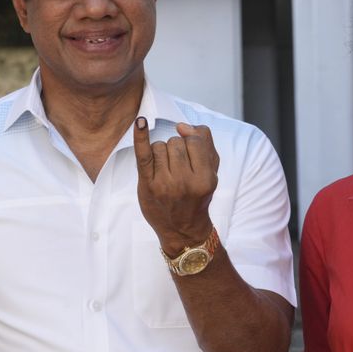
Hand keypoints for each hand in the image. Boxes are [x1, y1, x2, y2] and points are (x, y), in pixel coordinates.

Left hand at [133, 117, 219, 255]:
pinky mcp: (148, 185)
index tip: (189, 154)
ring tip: (166, 171)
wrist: (182, 229)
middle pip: (175, 142)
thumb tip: (182, 126)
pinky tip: (140, 122)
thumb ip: (204, 142)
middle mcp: (185, 182)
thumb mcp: (212, 171)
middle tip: (178, 169)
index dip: (190, 143)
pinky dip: (140, 136)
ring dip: (162, 153)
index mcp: (205, 178)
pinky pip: (143, 153)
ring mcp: (165, 184)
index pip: (194, 141)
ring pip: (160, 146)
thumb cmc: (198, 195)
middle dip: (175, 149)